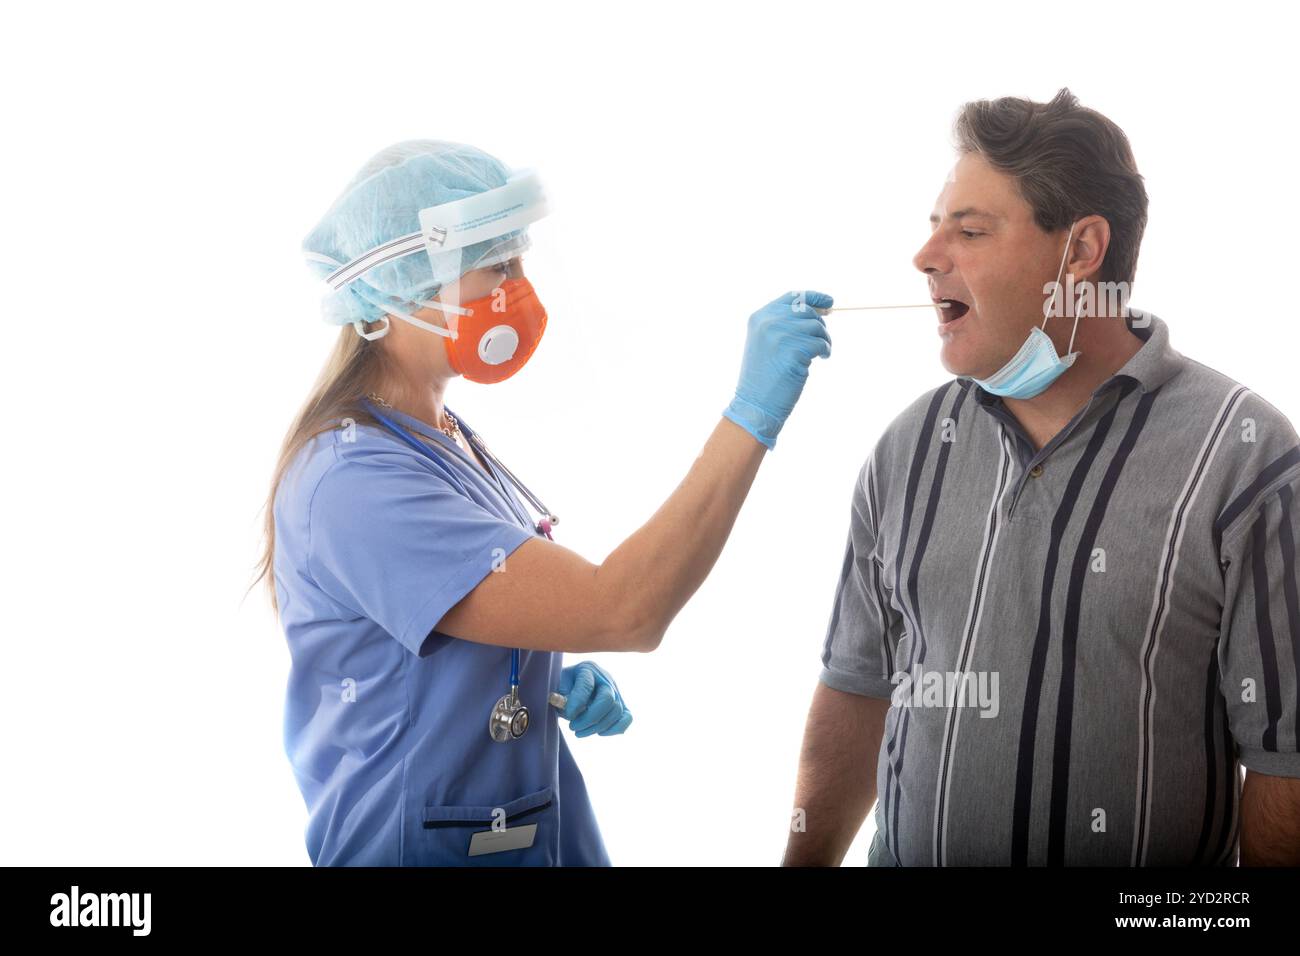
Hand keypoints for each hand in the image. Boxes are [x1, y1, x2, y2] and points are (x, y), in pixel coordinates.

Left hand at [555, 661, 631, 736]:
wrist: (573, 687)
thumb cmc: (564, 688)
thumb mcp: (558, 689)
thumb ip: (562, 699)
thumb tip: (572, 713)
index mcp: (587, 669)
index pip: (587, 686)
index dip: (577, 703)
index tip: (568, 715)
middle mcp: (605, 678)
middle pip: (607, 699)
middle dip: (590, 718)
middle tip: (572, 727)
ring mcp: (616, 691)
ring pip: (617, 711)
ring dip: (598, 727)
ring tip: (579, 732)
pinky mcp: (622, 705)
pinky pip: (627, 718)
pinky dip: (614, 729)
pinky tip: (599, 733)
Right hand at [723, 291, 832, 449]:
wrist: (755, 403)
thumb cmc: (764, 377)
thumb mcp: (766, 343)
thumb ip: (785, 324)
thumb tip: (822, 310)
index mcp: (760, 317)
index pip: (793, 297)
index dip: (814, 297)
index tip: (829, 302)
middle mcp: (769, 322)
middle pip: (808, 311)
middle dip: (820, 326)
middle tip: (822, 342)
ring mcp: (781, 335)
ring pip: (816, 327)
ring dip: (824, 340)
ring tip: (819, 354)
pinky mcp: (794, 351)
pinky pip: (820, 343)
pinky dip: (825, 351)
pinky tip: (820, 360)